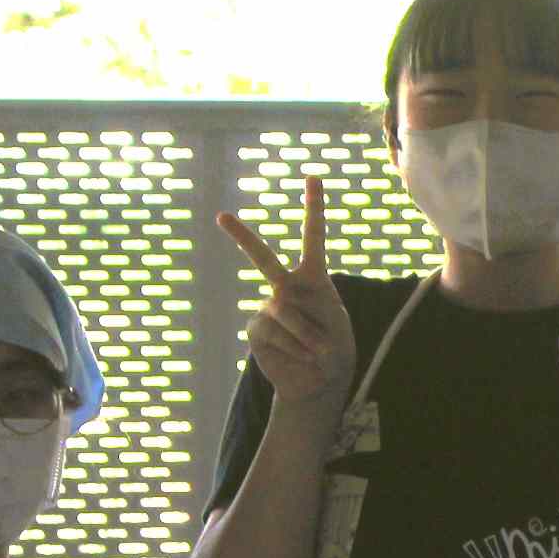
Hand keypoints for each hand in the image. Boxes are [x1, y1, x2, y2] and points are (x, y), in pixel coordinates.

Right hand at [218, 173, 356, 411]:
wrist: (319, 381)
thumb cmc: (335, 350)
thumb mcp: (336, 332)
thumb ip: (307, 320)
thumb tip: (274, 320)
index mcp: (313, 278)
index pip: (313, 237)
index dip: (313, 207)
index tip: (313, 177)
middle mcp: (286, 288)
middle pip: (262, 259)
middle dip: (242, 238)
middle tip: (222, 217)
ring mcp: (267, 307)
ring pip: (283, 313)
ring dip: (306, 336)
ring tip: (319, 352)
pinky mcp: (256, 329)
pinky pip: (274, 333)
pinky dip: (293, 347)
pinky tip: (300, 356)